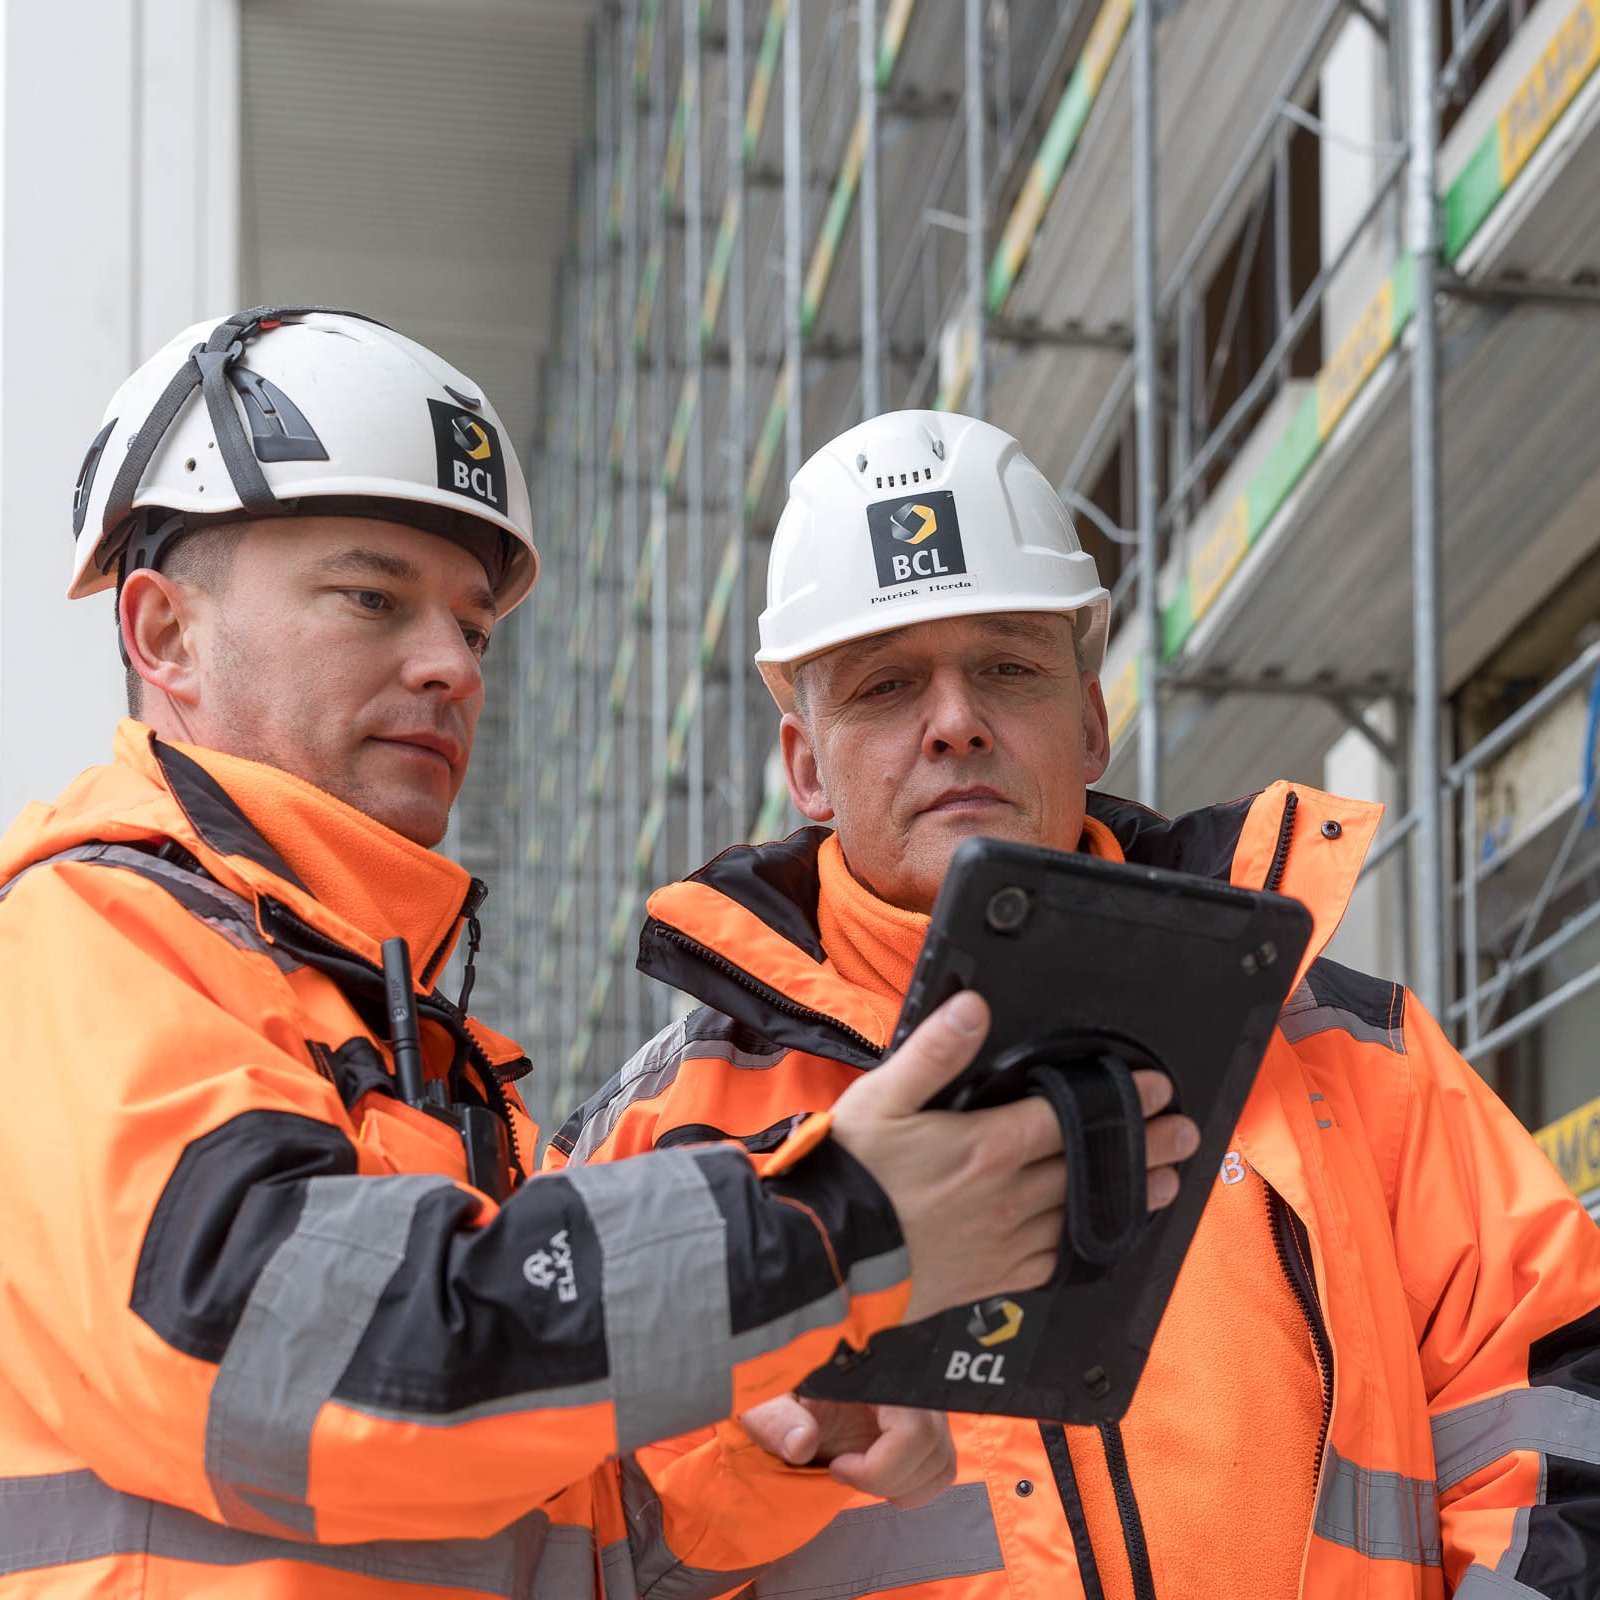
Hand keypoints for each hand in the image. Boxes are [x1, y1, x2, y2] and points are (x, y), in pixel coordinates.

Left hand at [740, 1392, 954, 1508]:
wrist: (789, 1390)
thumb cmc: (779, 1390)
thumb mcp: (766, 1401)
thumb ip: (778, 1420)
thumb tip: (801, 1444)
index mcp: (874, 1372)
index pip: (913, 1430)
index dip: (880, 1466)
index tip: (837, 1466)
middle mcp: (909, 1384)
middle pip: (932, 1448)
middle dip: (887, 1478)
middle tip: (844, 1471)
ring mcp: (921, 1404)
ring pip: (941, 1461)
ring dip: (900, 1485)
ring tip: (858, 1473)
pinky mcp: (923, 1423)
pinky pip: (941, 1465)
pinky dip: (912, 1485)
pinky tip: (875, 1474)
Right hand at [830, 991, 1198, 1321]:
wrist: (826, 1258)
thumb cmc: (852, 1172)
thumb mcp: (882, 1097)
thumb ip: (933, 1052)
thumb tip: (976, 1008)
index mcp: (985, 1147)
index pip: (1066, 1117)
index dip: (1116, 1101)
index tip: (1156, 1088)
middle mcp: (1006, 1196)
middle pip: (1087, 1165)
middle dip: (1141, 1147)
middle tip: (1186, 1136)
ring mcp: (1002, 1242)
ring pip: (1081, 1215)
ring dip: (1128, 1197)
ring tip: (1166, 1184)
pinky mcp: (990, 1278)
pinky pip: (1054, 1261)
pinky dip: (1086, 1245)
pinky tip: (1101, 1238)